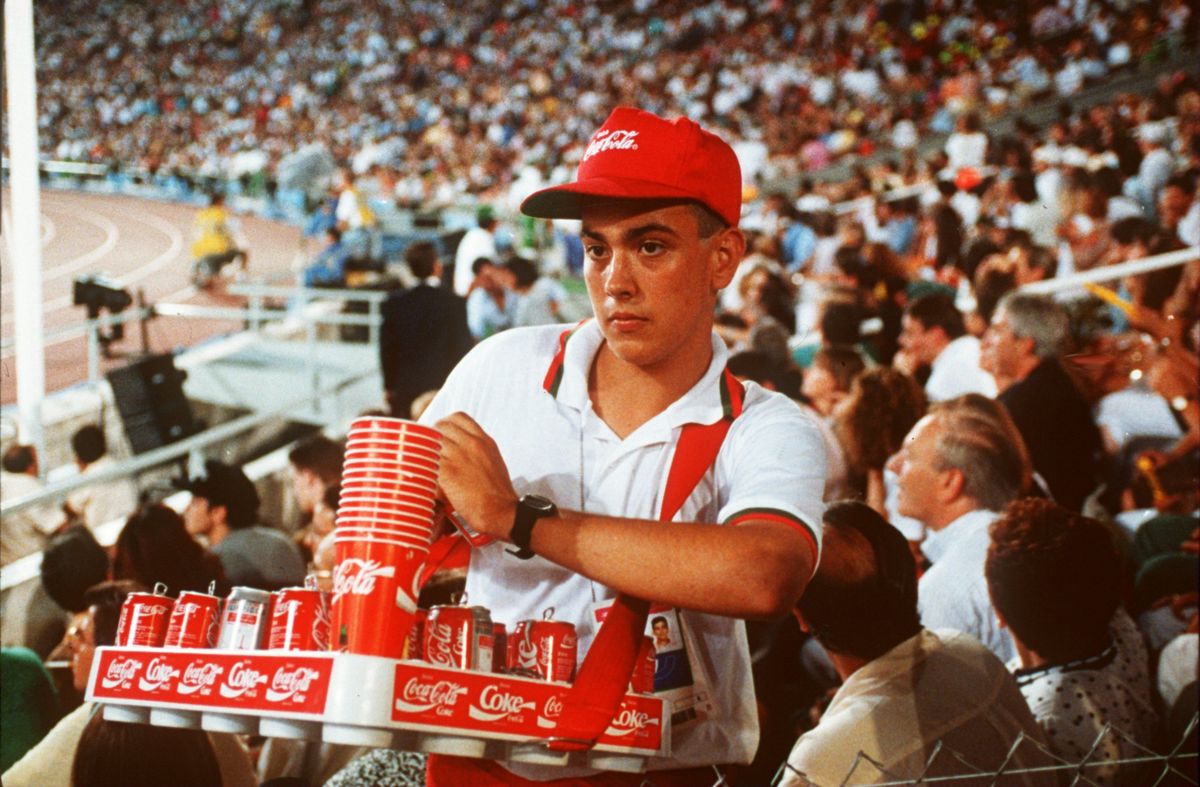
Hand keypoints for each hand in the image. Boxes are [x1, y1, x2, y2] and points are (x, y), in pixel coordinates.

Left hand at [435, 412, 517, 539]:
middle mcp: (471, 444)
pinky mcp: (447, 472)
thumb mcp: (493, 461)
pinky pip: (428, 461)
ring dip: (427, 453)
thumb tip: (459, 451)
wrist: (502, 512)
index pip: (458, 417)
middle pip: (440, 426)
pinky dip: (425, 467)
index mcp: (483, 440)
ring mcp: (458, 456)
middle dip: (432, 436)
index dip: (445, 424)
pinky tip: (427, 477)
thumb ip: (477, 451)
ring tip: (427, 465)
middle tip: (430, 451)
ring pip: (431, 442)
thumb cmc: (498, 493)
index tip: (440, 433)